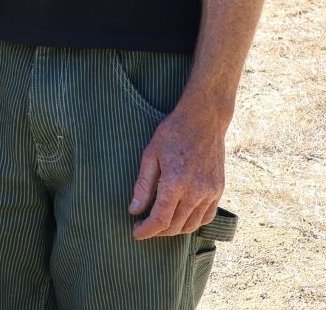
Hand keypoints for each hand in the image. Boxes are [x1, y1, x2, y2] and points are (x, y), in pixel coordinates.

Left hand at [129, 101, 226, 239]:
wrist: (204, 121)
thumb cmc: (172, 134)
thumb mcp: (150, 155)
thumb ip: (143, 185)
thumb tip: (134, 210)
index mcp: (175, 183)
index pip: (160, 219)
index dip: (147, 230)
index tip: (135, 233)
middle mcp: (196, 192)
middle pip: (175, 225)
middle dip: (157, 231)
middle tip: (143, 226)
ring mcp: (211, 192)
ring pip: (192, 225)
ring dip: (174, 229)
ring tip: (159, 224)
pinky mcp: (219, 190)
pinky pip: (207, 216)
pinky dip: (193, 223)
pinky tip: (180, 218)